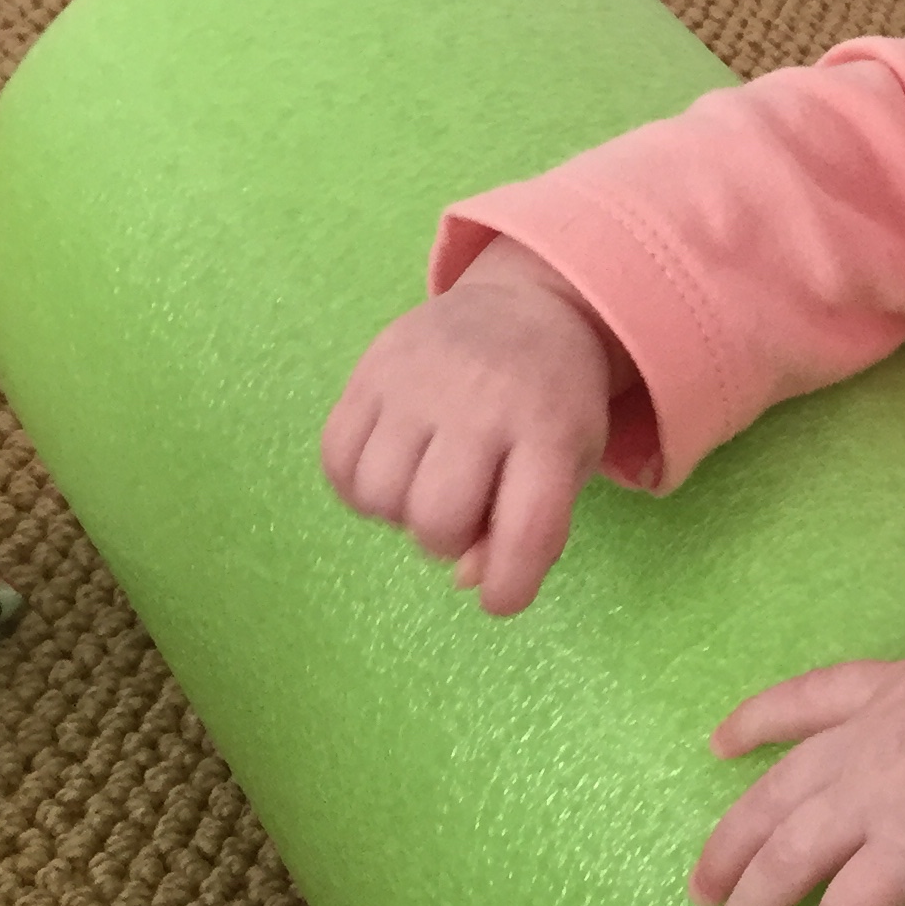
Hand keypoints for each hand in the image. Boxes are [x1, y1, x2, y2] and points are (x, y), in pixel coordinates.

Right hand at [318, 238, 632, 616]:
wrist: (524, 305)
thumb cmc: (552, 403)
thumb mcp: (568, 461)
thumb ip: (534, 528)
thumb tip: (469, 580)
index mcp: (549, 428)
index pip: (528, 527)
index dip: (510, 586)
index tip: (500, 599)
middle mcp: (482, 402)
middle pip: (437, 518)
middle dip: (445, 541)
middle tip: (461, 514)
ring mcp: (418, 381)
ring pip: (379, 494)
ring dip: (398, 514)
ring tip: (424, 485)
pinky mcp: (370, 369)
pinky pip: (336, 459)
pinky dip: (356, 486)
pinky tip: (391, 468)